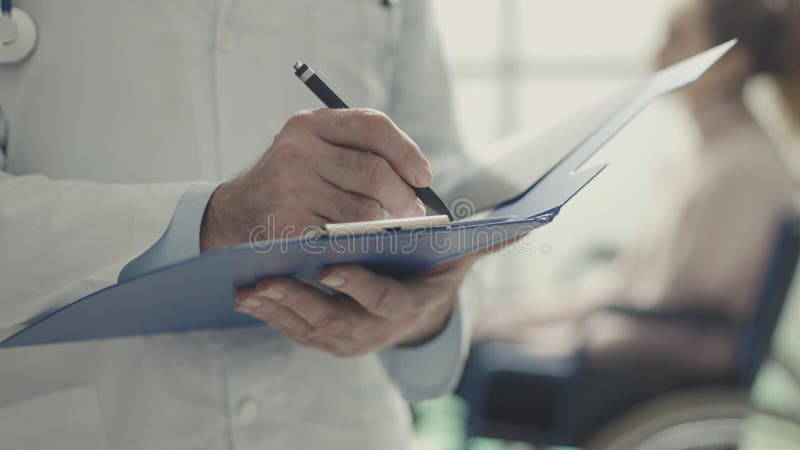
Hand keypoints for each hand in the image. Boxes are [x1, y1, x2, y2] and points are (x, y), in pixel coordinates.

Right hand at [200, 108, 431, 251]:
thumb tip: (417, 180)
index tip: (424, 176)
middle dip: (404, 197)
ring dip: (386, 224)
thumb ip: (354, 152)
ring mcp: (291, 189)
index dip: (407, 151)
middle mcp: (298, 151)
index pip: (372, 126)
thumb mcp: (310, 150)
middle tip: (415, 212)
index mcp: (309, 124)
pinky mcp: (288, 225)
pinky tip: (366, 244)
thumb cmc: (289, 183)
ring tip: (392, 228)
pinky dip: (362, 243)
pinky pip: (344, 238)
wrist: (232, 215)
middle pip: (375, 172)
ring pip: (365, 211)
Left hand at [234, 255, 478, 356]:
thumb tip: (527, 222)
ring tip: (246, 289)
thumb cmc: (433, 275)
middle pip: (334, 320)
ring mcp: (349, 340)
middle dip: (298, 301)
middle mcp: (377, 331)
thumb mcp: (461, 260)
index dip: (358, 285)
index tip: (330, 265)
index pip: (382, 299)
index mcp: (407, 306)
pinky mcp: (327, 340)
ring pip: (307, 329)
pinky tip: (247, 298)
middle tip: (264, 282)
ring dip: (275, 310)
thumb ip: (487, 242)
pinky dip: (270, 316)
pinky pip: (295, 332)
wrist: (416, 312)